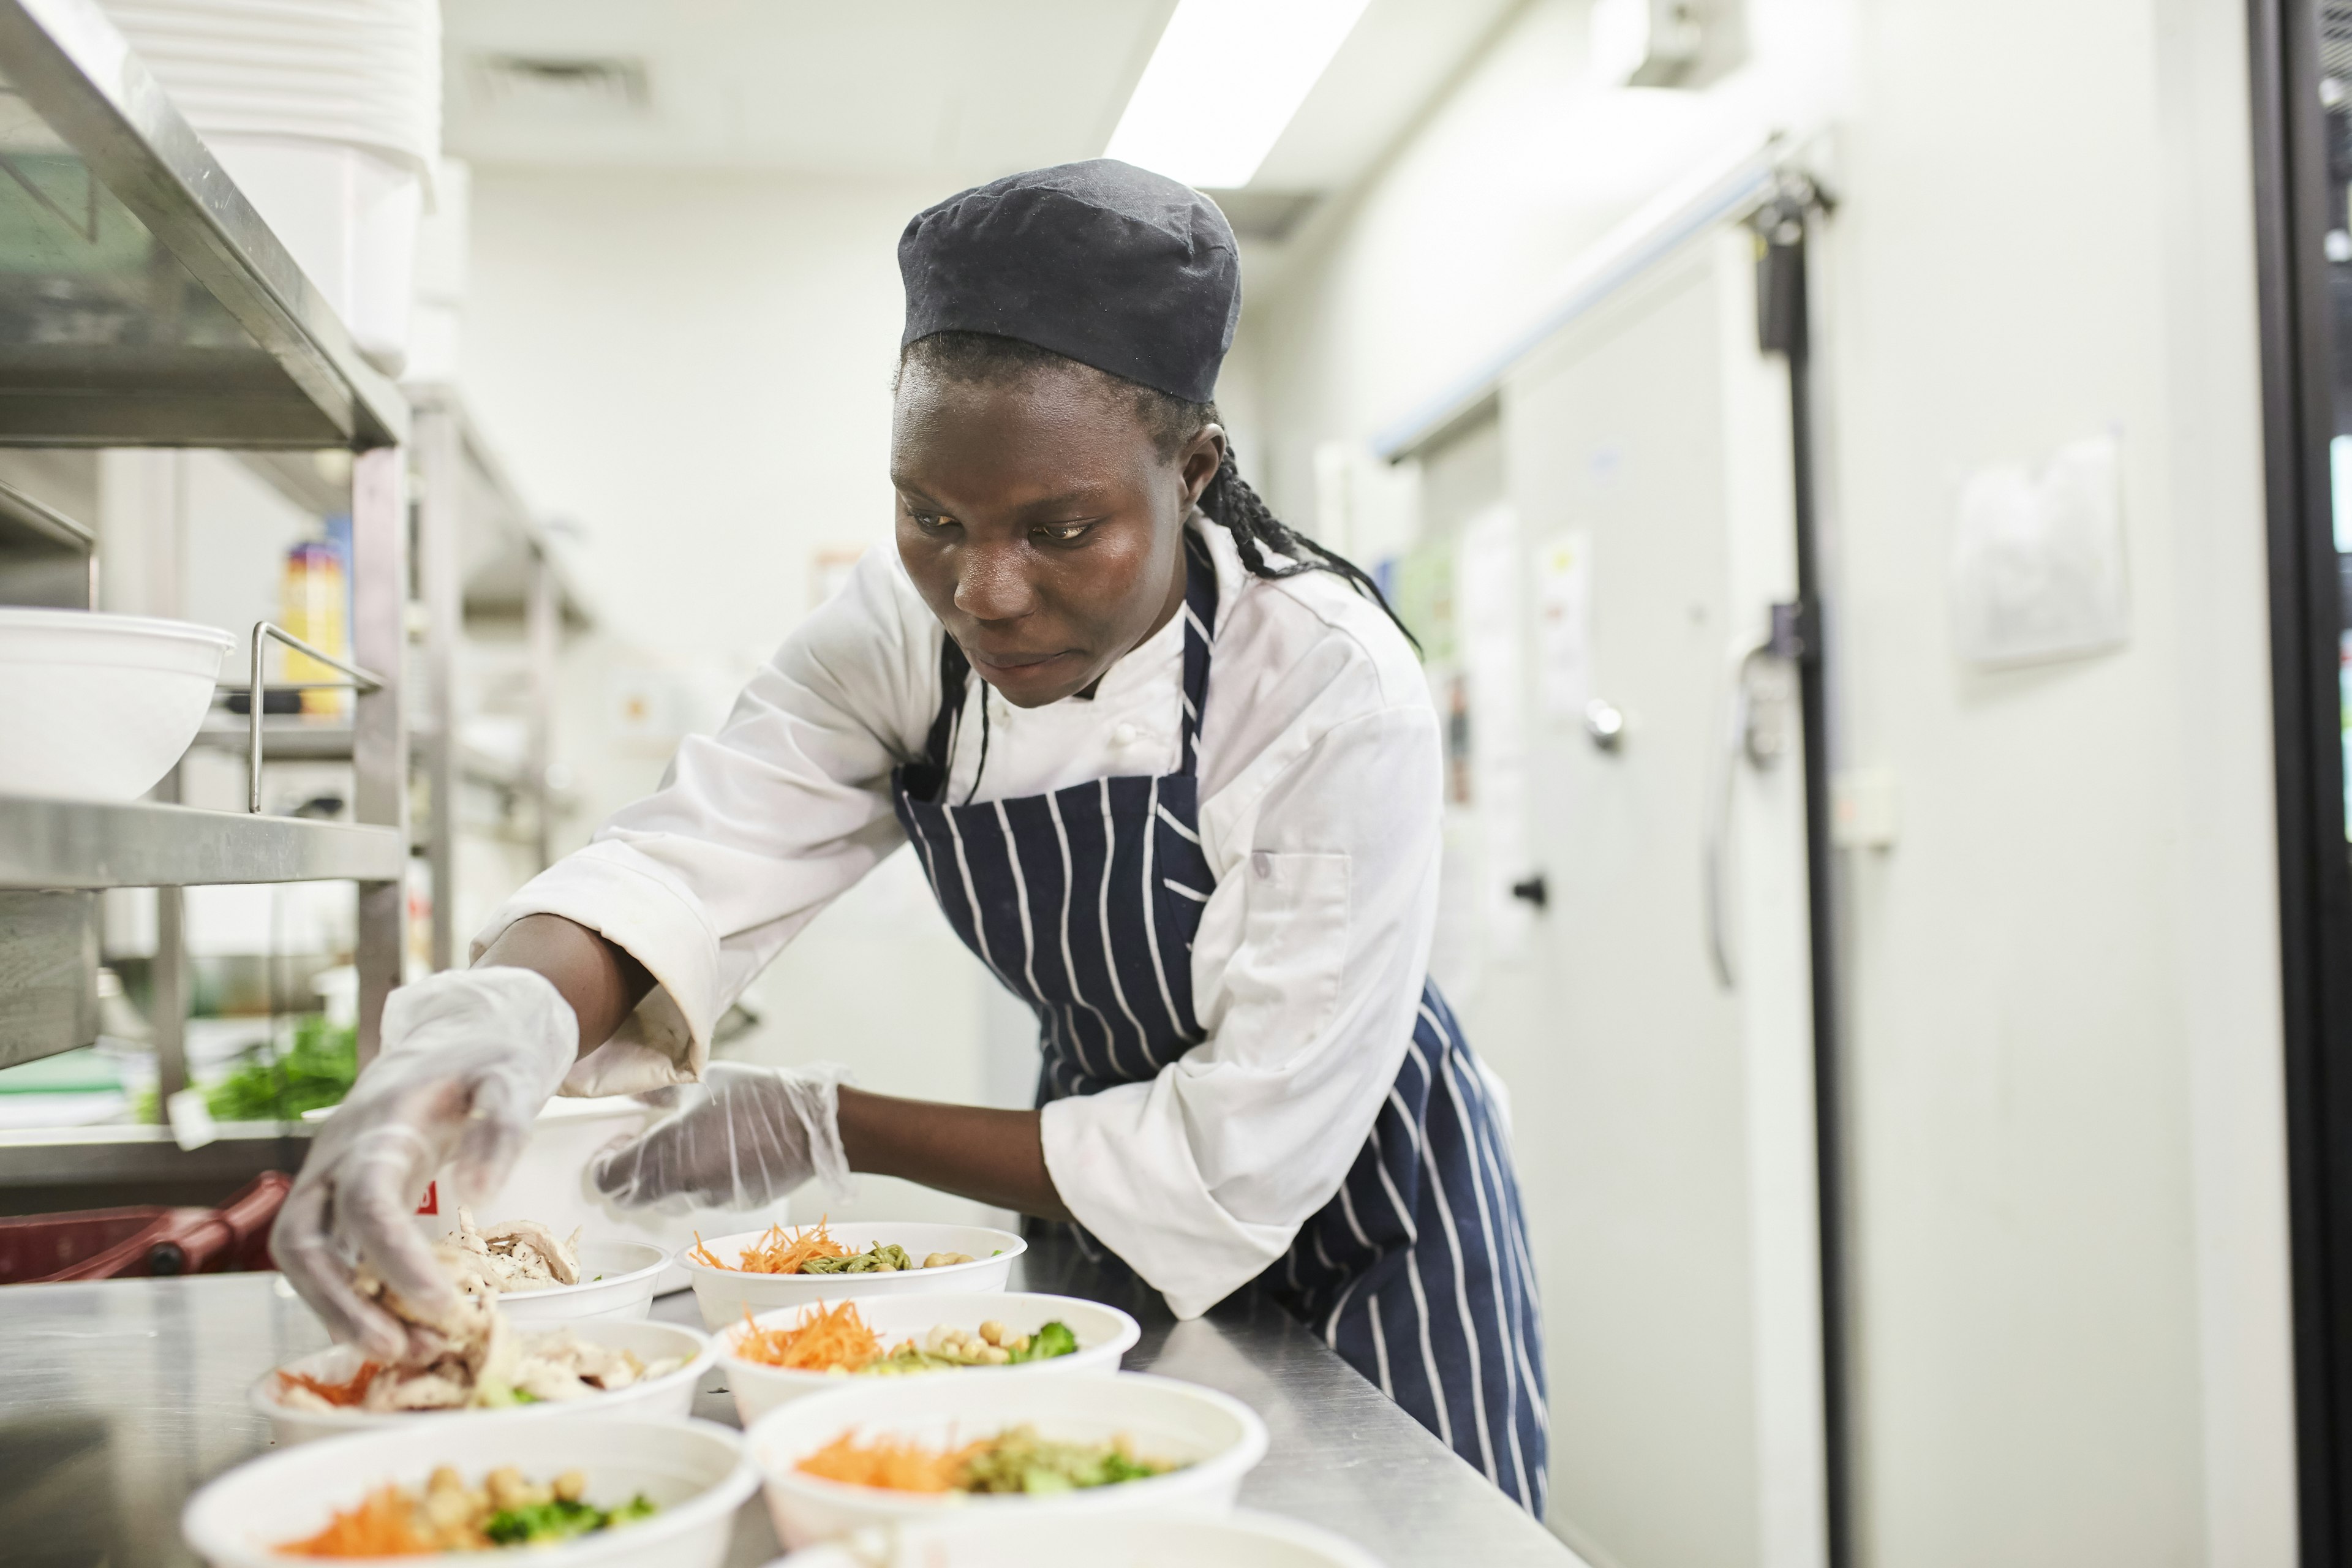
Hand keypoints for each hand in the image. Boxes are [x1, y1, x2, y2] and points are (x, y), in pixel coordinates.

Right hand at [271, 967, 576, 1357]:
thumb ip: (500, 1126)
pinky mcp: (339, 1200)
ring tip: (410, 1351)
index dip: (394, 1260)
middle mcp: (337, 1158)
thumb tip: (482, 1194)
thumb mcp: (510, 1075)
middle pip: (302, 1243)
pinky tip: (398, 1330)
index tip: (442, 1306)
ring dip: (344, 1313)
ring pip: (304, 1258)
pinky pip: (325, 1257)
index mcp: (378, 1126)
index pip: (366, 1202)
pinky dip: (352, 1299)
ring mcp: (329, 1180)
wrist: (454, 1033)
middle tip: (404, 1351)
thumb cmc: (484, 1057)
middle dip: (343, 1306)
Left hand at [591, 1061, 851, 1210]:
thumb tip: (637, 1093)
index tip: (610, 1148)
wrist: (813, 1126)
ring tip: (680, 1148)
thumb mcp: (702, 1082)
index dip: (602, 1165)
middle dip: (629, 1178)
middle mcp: (680, 1186)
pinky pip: (702, 1196)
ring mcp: (709, 1199)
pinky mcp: (734, 1204)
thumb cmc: (757, 1095)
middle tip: (636, 1150)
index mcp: (664, 1154)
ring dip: (663, 1180)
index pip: (609, 1179)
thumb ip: (662, 1092)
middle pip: (634, 1197)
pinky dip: (698, 1181)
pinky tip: (716, 1155)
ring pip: (669, 1199)